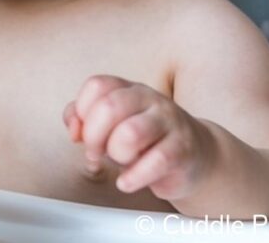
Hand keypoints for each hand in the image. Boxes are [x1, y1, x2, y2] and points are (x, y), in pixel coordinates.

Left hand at [63, 75, 217, 200]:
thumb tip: (73, 130)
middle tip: (96, 152)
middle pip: (110, 106)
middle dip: (94, 136)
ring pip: (130, 133)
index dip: (82, 112)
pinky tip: (127, 182)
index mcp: (127, 88)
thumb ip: (82, 119)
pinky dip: (133, 178)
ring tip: (121, 161)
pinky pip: (154, 162)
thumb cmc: (143, 140)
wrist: (195, 156)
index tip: (83, 132)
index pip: (97, 86)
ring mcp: (168, 122)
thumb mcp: (109, 125)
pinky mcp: (182, 149)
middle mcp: (149, 98)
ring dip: (117, 154)